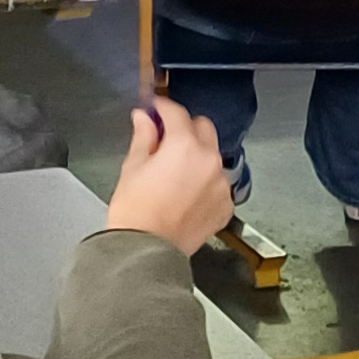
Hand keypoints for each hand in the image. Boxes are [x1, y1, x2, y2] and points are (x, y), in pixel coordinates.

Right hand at [102, 95, 233, 252]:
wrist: (146, 251)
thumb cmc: (136, 214)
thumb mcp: (133, 167)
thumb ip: (144, 137)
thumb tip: (144, 119)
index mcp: (184, 147)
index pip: (177, 113)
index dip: (163, 108)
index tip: (155, 109)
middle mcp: (209, 161)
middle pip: (203, 128)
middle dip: (185, 128)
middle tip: (165, 137)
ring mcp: (220, 184)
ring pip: (212, 156)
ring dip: (197, 155)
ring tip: (174, 172)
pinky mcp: (225, 205)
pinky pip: (218, 182)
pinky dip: (205, 181)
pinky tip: (185, 192)